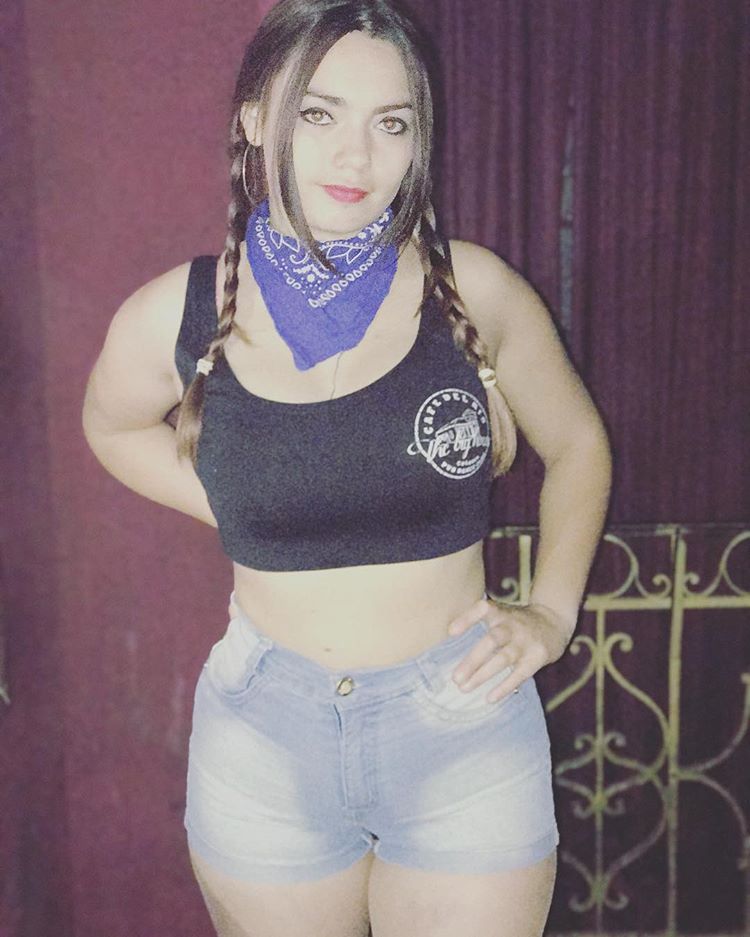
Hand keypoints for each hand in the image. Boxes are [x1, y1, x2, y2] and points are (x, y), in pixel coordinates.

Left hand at [447, 596, 575, 702]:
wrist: (554, 621)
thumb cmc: (517, 622)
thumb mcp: (501, 613)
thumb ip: (480, 622)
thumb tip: (448, 638)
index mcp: (501, 612)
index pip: (483, 608)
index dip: (467, 618)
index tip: (450, 632)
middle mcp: (512, 625)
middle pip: (492, 641)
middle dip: (473, 660)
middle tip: (455, 678)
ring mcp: (525, 641)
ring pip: (504, 659)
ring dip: (483, 675)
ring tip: (464, 688)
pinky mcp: (537, 657)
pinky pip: (520, 674)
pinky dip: (504, 686)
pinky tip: (489, 697)